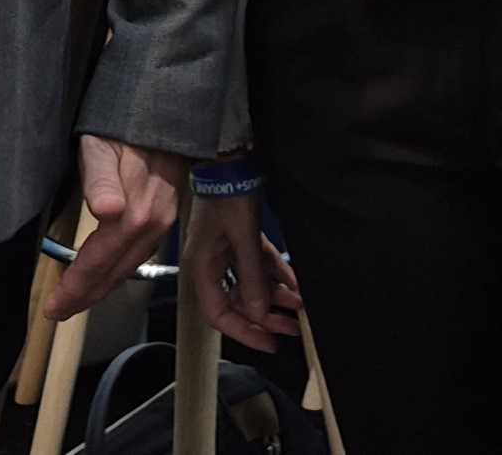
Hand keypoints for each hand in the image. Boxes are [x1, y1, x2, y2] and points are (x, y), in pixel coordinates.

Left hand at [46, 136, 186, 320]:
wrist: (163, 110)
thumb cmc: (125, 126)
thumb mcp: (101, 145)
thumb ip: (100, 179)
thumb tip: (106, 210)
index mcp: (135, 213)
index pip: (98, 264)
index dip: (75, 288)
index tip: (53, 306)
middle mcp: (153, 224)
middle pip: (114, 273)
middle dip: (85, 296)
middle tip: (59, 311)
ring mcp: (163, 221)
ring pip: (129, 268)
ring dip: (102, 287)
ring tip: (79, 298)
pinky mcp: (168, 216)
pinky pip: (140, 255)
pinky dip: (120, 271)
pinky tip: (109, 272)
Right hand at [181, 190, 301, 351]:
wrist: (230, 159)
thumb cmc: (228, 193)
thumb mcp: (243, 237)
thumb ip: (251, 277)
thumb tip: (259, 313)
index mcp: (203, 266)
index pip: (219, 314)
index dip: (244, 333)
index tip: (269, 343)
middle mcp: (212, 262)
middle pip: (237, 302)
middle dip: (264, 317)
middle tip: (290, 329)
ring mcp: (225, 250)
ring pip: (250, 284)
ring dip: (273, 296)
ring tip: (298, 306)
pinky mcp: (239, 238)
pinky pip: (257, 264)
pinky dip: (274, 274)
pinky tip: (294, 283)